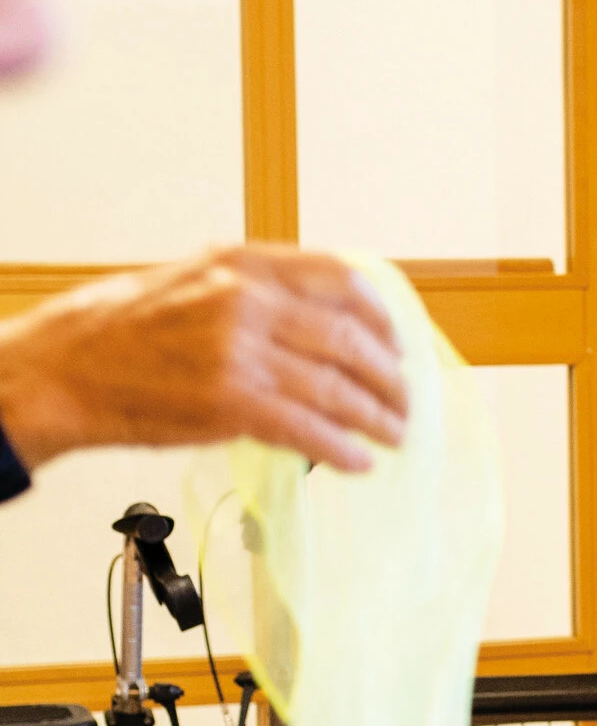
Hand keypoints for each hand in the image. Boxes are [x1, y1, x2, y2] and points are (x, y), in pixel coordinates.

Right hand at [0, 245, 407, 473]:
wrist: (62, 369)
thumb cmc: (123, 330)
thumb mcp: (192, 281)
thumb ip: (256, 291)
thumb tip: (321, 319)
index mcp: (242, 264)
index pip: (340, 279)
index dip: (381, 316)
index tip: (398, 342)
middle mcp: (246, 300)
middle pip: (350, 338)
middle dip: (390, 376)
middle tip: (405, 399)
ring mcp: (240, 350)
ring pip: (337, 387)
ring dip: (376, 416)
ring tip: (394, 433)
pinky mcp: (231, 401)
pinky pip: (309, 428)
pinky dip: (342, 448)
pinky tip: (359, 460)